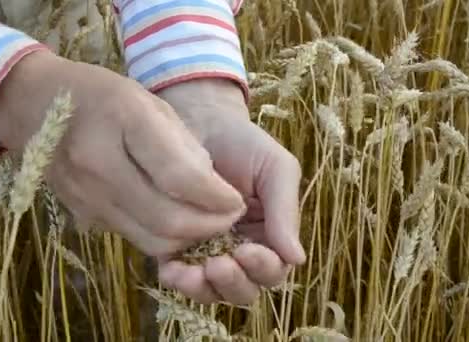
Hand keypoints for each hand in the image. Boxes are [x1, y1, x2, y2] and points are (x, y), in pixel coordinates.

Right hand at [0, 51, 245, 259]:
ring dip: (191, 239)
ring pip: (153, 240)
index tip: (238, 200)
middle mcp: (99, 165)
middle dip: (211, 226)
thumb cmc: (102, 96)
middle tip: (231, 216)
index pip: (180, 177)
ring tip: (211, 222)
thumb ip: (183, 146)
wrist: (33, 106)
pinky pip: (136, 238)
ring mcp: (87, 197)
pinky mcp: (84, 217)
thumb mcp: (150, 103)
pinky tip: (181, 222)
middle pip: (167, 220)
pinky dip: (166, 238)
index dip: (217, 197)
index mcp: (122, 121)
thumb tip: (214, 192)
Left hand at [156, 79, 305, 304]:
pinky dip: (177, 280)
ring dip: (205, 289)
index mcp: (270, 234)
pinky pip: (180, 275)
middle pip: (245, 289)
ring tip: (192, 273)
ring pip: (213, 290)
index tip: (248, 251)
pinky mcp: (176, 246)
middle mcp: (241, 249)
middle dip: (234, 283)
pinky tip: (171, 270)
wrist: (200, 121)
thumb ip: (285, 210)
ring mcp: (207, 251)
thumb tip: (298, 259)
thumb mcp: (276, 169)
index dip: (264, 267)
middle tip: (219, 265)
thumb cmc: (244, 143)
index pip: (275, 268)